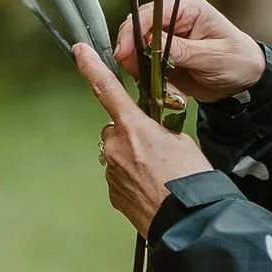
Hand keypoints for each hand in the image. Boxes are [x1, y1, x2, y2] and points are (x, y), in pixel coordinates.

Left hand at [75, 45, 214, 235]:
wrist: (189, 221)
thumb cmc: (191, 179)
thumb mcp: (181, 142)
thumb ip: (158, 131)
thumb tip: (149, 137)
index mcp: (134, 127)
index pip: (108, 89)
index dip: (91, 67)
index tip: (80, 50)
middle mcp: (115, 147)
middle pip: (116, 129)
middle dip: (131, 134)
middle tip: (158, 150)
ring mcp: (111, 172)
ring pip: (117, 154)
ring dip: (133, 159)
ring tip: (159, 174)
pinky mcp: (112, 193)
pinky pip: (119, 176)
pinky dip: (132, 179)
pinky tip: (152, 189)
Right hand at [111, 0, 265, 104]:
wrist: (247, 81)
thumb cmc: (238, 61)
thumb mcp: (212, 56)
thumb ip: (181, 50)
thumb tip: (150, 44)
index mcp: (187, 8)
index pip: (150, 13)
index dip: (133, 31)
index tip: (124, 53)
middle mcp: (173, 19)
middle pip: (136, 30)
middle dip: (133, 54)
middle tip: (138, 75)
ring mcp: (167, 39)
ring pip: (136, 50)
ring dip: (143, 71)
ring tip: (166, 88)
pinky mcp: (164, 57)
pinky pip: (145, 67)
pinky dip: (150, 80)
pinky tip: (169, 91)